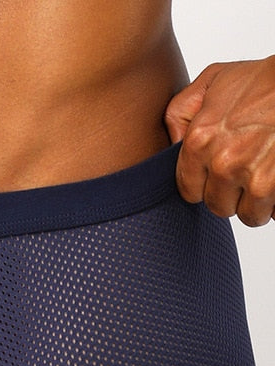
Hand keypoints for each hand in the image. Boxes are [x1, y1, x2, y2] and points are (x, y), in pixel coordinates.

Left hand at [165, 56, 274, 226]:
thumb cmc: (262, 80)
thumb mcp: (211, 82)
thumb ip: (180, 113)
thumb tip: (172, 145)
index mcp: (200, 141)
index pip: (189, 191)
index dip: (205, 184)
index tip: (217, 172)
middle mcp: (223, 163)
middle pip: (218, 205)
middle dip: (230, 194)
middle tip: (245, 172)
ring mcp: (252, 176)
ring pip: (246, 214)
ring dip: (255, 202)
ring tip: (263, 177)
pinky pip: (274, 213)